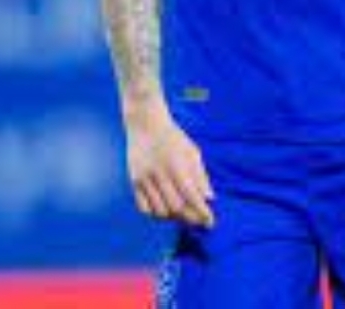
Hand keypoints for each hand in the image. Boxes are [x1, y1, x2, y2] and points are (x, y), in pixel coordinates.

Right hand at [125, 110, 215, 227]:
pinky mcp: (134, 182)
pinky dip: (156, 213)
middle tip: (199, 220)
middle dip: (191, 218)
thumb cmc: (172, 137)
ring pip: (160, 211)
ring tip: (183, 215)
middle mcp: (160, 173)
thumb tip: (209, 198)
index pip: (191, 196)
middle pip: (176, 207)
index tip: (210, 222)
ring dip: (174, 217)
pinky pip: (144, 208)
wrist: (145, 124)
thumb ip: (200, 175)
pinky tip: (165, 210)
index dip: (202, 212)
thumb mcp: (192, 151)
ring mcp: (144, 179)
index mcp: (177, 164)